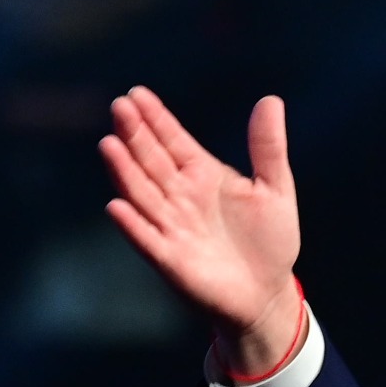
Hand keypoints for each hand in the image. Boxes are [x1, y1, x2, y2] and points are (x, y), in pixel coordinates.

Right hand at [100, 86, 303, 374]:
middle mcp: (181, 197)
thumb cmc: (271, 240)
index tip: (137, 94)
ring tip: (109, 145)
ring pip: (143, 193)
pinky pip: (147, 239)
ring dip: (125, 171)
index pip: (174, 141)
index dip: (156, 119)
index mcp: (204, 176)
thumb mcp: (276, 189)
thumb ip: (268, 147)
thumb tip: (271, 100)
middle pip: (152, 160)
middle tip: (119, 107)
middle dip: (135, 135)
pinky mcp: (171, 259)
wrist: (268, 292)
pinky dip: (133, 224)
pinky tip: (117, 206)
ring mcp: (172, 227)